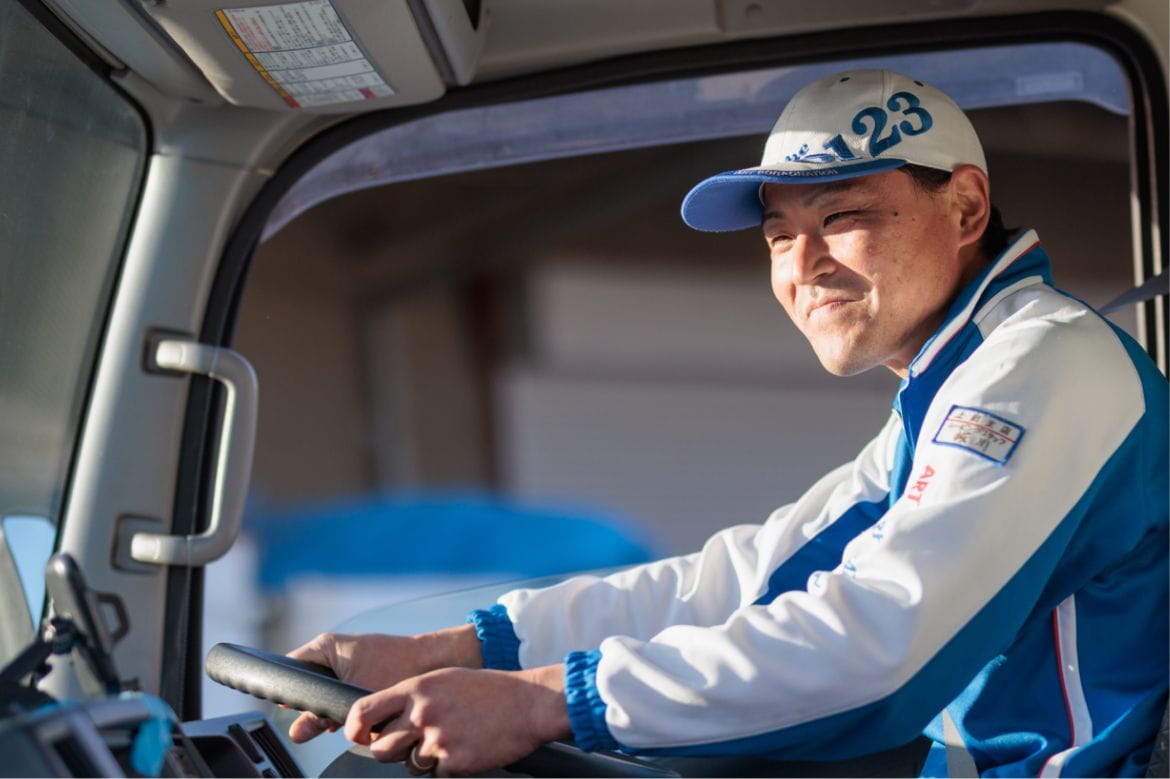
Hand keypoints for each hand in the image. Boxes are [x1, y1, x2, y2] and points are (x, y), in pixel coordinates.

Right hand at [286, 625, 482, 742]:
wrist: (436, 661)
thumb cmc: (399, 670)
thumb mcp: (355, 698)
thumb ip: (322, 716)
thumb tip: (296, 732)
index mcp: (325, 646)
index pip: (290, 669)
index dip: (287, 693)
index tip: (290, 713)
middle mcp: (333, 652)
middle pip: (306, 685)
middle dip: (313, 709)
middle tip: (323, 723)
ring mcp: (347, 662)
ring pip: (326, 693)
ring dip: (333, 712)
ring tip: (344, 721)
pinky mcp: (362, 673)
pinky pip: (344, 694)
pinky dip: (348, 709)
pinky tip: (358, 721)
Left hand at [345, 664, 570, 776]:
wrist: (528, 703)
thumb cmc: (488, 689)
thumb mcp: (443, 680)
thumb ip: (412, 697)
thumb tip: (385, 720)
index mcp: (416, 689)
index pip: (363, 711)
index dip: (354, 729)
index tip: (359, 736)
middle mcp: (422, 714)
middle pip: (380, 748)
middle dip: (389, 752)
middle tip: (408, 746)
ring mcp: (438, 740)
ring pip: (409, 765)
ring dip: (423, 760)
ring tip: (451, 739)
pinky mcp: (454, 763)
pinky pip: (436, 774)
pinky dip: (448, 767)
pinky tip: (465, 748)